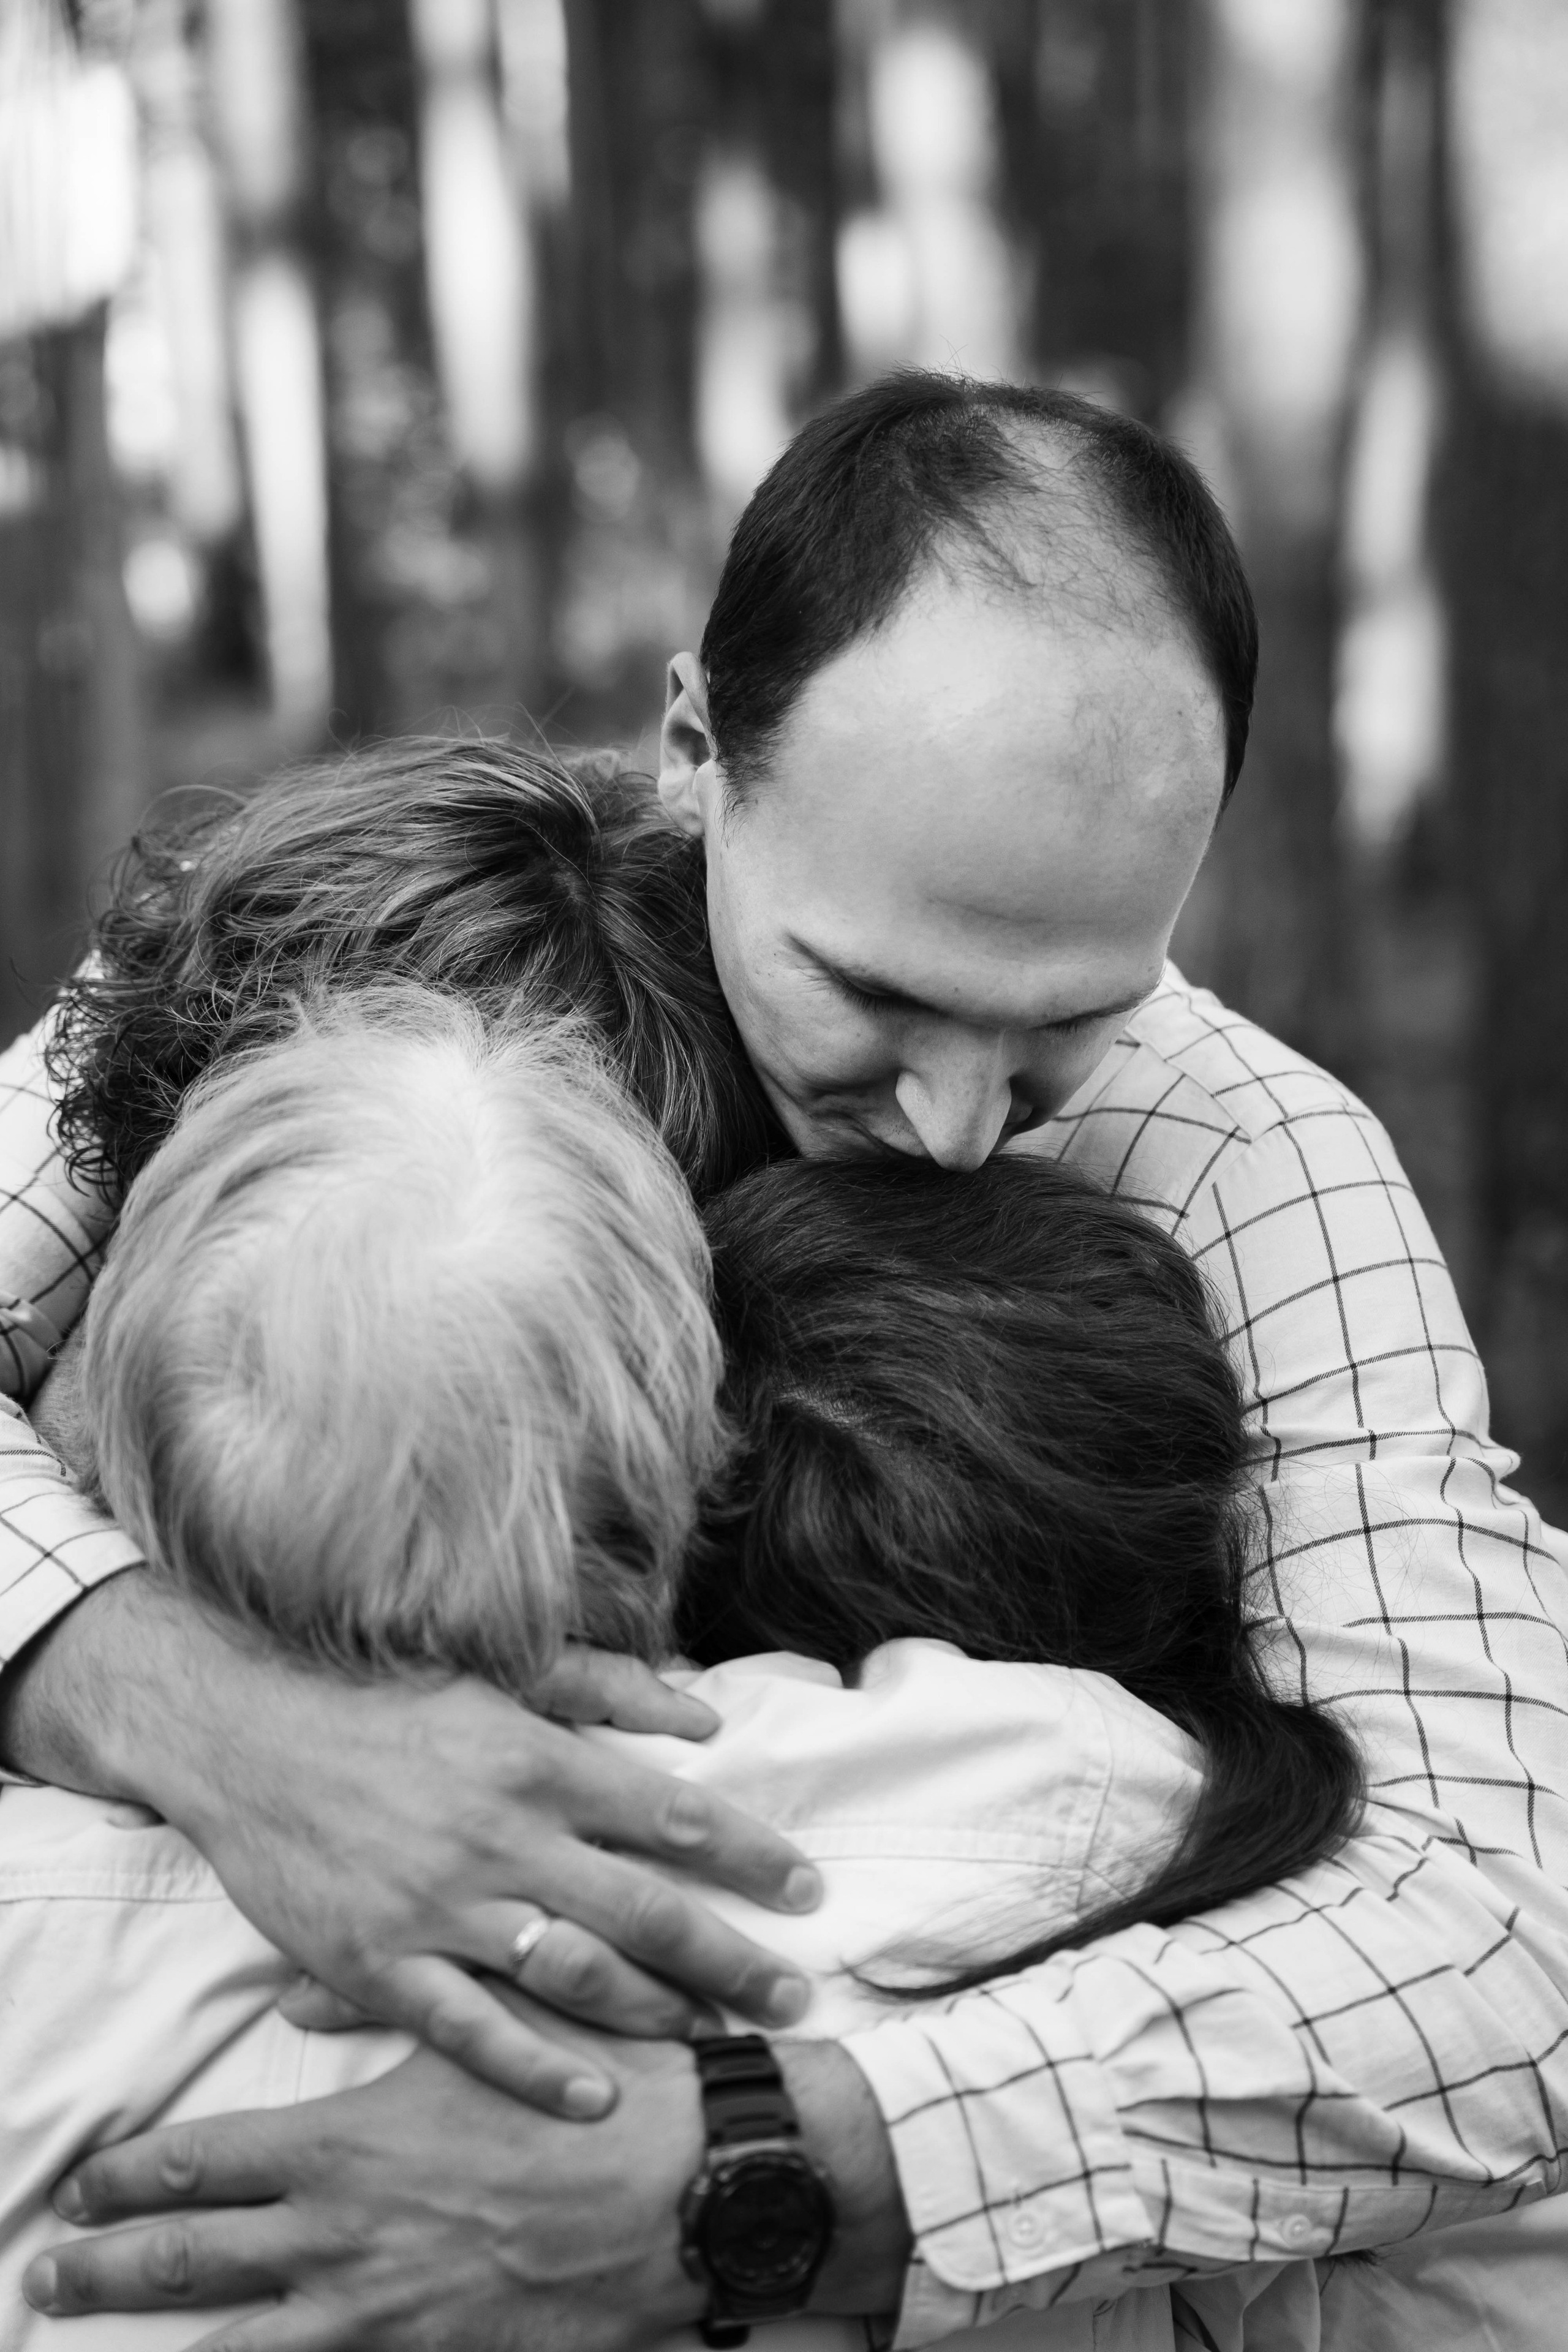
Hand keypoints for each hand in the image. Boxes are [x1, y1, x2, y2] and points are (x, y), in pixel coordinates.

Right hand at [0, 1574, 819, 2115]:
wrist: (244, 1730)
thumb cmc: (384, 1696)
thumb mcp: (502, 1673)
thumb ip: (609, 1689)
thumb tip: (703, 1722)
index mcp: (537, 1761)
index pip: (672, 1817)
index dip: (749, 1857)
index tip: (808, 1891)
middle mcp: (502, 1837)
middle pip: (644, 1911)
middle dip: (732, 1958)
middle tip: (795, 1997)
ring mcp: (441, 1906)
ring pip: (575, 1974)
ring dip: (658, 2011)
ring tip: (718, 2037)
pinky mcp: (379, 1963)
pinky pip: (472, 2030)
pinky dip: (537, 2068)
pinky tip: (597, 2093)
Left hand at [25, 2014, 911, 2351]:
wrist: (698, 2189)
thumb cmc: (598, 2090)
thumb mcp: (493, 2020)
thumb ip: (385, 2002)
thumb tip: (294, 2004)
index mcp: (352, 2149)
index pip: (202, 2168)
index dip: (130, 2181)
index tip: (86, 2190)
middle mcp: (349, 2241)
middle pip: (191, 2266)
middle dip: (109, 2274)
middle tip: (50, 2280)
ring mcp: (389, 2317)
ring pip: (243, 2347)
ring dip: (165, 2348)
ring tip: (108, 2350)